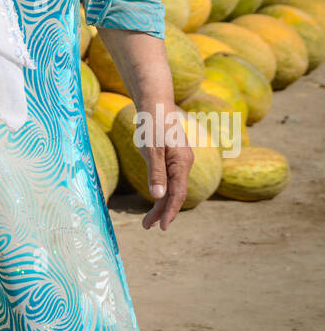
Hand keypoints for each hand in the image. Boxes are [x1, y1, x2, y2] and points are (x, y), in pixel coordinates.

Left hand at [138, 104, 193, 230]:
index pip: (178, 194)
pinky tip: (153, 199)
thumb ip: (156, 173)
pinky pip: (168, 179)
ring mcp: (179, 161)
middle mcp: (184, 163)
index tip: (162, 227)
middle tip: (147, 227)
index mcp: (182, 163)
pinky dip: (160, 190)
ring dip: (160, 204)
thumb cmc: (152, 124)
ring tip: (147, 220)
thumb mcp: (151, 150)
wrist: (155, 104)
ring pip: (171, 187)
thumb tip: (158, 197)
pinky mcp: (172, 157)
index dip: (170, 212)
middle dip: (162, 212)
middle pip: (175, 194)